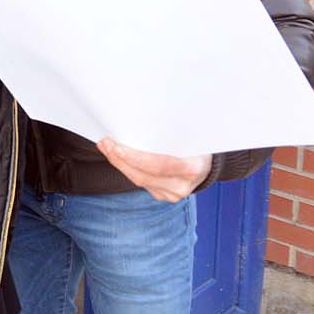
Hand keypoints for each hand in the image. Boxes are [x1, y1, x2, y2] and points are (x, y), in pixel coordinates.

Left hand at [96, 137, 211, 202]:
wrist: (207, 163)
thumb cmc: (197, 142)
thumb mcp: (190, 134)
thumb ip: (171, 131)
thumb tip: (141, 117)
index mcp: (193, 168)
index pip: (161, 165)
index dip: (137, 158)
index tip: (117, 146)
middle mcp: (183, 185)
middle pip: (145, 175)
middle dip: (121, 159)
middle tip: (105, 143)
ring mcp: (173, 194)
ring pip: (140, 181)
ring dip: (120, 164)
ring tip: (106, 147)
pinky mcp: (164, 196)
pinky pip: (142, 183)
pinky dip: (128, 169)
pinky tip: (118, 157)